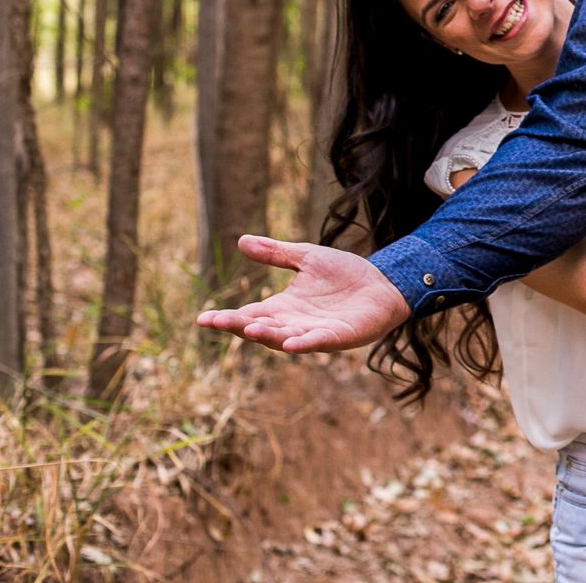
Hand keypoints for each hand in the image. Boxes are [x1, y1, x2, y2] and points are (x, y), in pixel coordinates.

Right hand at [195, 234, 411, 353]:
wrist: (383, 282)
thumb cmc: (344, 274)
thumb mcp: (306, 258)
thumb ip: (275, 253)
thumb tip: (241, 241)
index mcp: (283, 307)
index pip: (248, 314)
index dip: (226, 318)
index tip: (202, 318)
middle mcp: (294, 324)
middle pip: (261, 328)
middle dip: (239, 326)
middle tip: (218, 322)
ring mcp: (315, 333)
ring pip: (284, 338)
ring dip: (267, 335)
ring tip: (248, 329)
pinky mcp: (339, 337)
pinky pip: (318, 342)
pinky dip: (304, 344)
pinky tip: (290, 344)